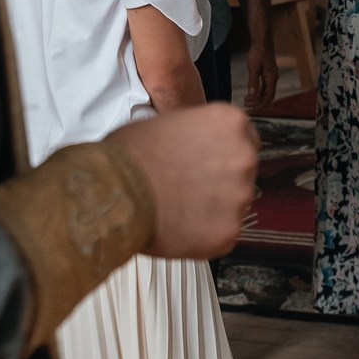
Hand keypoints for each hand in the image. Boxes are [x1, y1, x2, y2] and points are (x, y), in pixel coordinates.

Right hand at [106, 104, 259, 258]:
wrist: (113, 192)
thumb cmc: (129, 157)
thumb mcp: (166, 123)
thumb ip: (194, 135)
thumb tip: (194, 146)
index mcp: (230, 123)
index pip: (245, 139)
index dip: (223, 154)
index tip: (211, 163)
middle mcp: (243, 157)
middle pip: (242, 173)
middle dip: (220, 182)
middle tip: (189, 188)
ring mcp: (239, 196)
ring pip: (233, 206)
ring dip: (212, 209)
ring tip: (177, 208)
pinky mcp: (229, 231)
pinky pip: (222, 234)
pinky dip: (203, 235)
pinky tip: (178, 225)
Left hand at [244, 36, 278, 110]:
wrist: (262, 42)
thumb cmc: (258, 52)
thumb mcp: (253, 67)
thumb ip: (253, 81)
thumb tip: (252, 94)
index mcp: (272, 78)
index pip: (268, 97)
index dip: (260, 104)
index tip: (251, 108)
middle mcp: (273, 78)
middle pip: (268, 96)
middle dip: (258, 103)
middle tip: (246, 105)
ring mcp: (272, 76)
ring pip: (266, 92)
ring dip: (257, 98)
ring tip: (246, 100)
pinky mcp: (268, 74)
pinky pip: (265, 87)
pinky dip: (258, 92)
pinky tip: (251, 93)